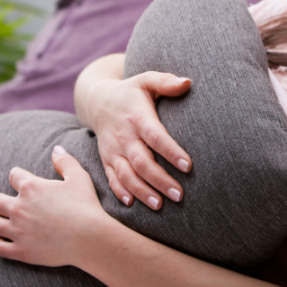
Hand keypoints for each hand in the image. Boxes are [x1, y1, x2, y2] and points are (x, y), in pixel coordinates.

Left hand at [0, 146, 105, 267]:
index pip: (14, 176)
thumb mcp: (79, 177)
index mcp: (31, 187)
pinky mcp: (21, 251)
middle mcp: (19, 208)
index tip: (16, 177)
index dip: (16, 175)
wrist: (89, 238)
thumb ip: (65, 162)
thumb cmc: (85, 206)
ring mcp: (18, 231)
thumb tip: (56, 149)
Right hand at [84, 71, 191, 209]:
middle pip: (142, 162)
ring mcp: (113, 150)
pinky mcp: (106, 160)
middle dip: (160, 180)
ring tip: (160, 205)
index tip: (188, 166)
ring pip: (126, 175)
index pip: (155, 137)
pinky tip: (132, 204)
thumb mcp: (146, 80)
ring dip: (142, 192)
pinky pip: (111, 179)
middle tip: (180, 195)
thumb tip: (188, 82)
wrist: (98, 101)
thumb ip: (166, 81)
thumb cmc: (131, 92)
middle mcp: (124, 136)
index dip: (171, 152)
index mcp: (137, 117)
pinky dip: (120, 192)